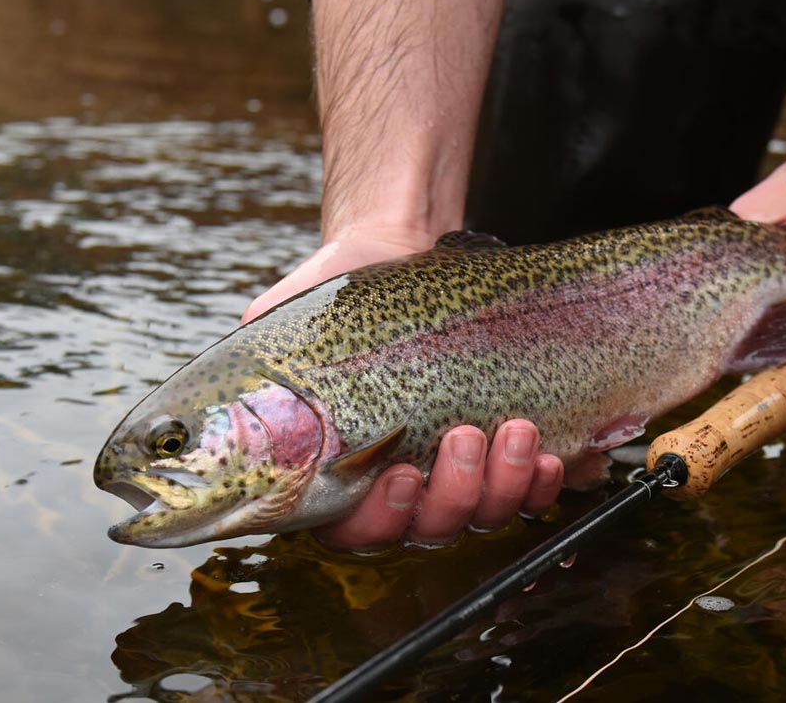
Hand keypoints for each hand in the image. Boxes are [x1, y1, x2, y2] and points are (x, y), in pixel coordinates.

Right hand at [246, 239, 564, 549]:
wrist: (398, 254)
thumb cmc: (338, 300)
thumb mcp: (285, 323)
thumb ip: (255, 362)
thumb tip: (227, 386)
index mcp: (345, 476)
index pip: (356, 531)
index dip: (380, 520)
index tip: (397, 473)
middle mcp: (406, 485)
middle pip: (432, 527)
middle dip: (457, 494)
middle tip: (467, 437)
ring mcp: (462, 473)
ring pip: (487, 513)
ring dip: (508, 484)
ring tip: (519, 431)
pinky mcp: (508, 451)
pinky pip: (536, 492)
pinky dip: (551, 483)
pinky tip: (558, 456)